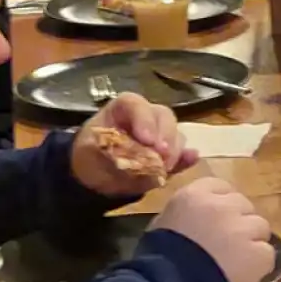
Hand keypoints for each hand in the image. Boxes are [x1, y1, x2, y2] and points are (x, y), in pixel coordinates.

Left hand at [72, 92, 195, 196]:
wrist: (92, 177)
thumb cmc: (89, 155)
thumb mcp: (91, 151)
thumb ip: (110, 150)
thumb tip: (134, 153)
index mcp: (123, 108)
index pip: (136, 105)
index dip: (144, 120)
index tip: (148, 141)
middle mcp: (146, 116)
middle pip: (163, 117)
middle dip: (165, 136)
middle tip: (161, 157)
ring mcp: (160, 134)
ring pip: (176, 134)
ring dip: (173, 150)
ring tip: (163, 168)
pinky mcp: (168, 153)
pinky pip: (182, 153)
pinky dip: (186, 158)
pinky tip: (191, 160)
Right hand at [150, 178, 277, 281]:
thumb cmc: (159, 258)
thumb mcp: (164, 223)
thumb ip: (187, 212)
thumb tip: (198, 217)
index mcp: (195, 195)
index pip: (220, 187)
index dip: (222, 204)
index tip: (218, 219)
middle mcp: (223, 205)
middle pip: (243, 205)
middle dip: (238, 221)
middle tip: (227, 243)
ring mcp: (243, 228)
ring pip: (260, 226)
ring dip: (251, 240)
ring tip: (236, 261)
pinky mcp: (259, 252)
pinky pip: (266, 252)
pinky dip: (258, 263)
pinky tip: (243, 274)